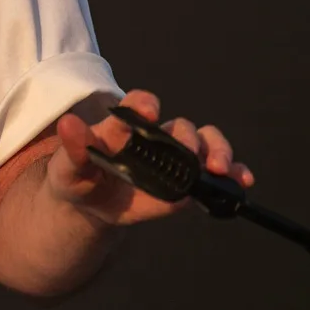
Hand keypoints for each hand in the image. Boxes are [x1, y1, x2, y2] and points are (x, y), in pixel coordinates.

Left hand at [45, 88, 255, 226]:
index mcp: (126, 125)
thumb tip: (68, 124)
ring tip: (220, 168)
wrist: (91, 205)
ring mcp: (176, 159)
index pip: (139, 105)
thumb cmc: (78, 175)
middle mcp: (156, 137)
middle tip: (191, 151)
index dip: (144, 104)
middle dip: (189, 137)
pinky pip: (216, 176)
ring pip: (206, 143)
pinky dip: (233, 175)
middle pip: (181, 127)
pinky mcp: (188, 183)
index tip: (148, 110)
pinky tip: (241, 181)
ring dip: (218, 151)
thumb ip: (73, 147)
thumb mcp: (68, 166)